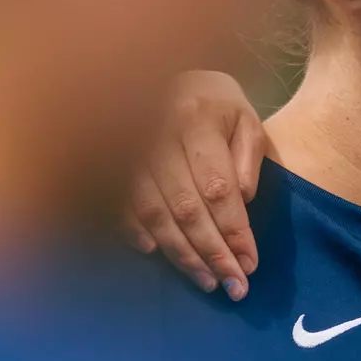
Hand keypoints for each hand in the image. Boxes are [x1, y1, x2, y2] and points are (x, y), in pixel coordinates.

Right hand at [123, 71, 265, 299]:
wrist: (166, 74)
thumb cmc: (215, 103)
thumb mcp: (245, 119)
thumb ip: (249, 157)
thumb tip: (243, 202)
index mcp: (196, 118)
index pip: (218, 187)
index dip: (234, 230)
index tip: (250, 263)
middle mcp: (157, 133)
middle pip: (186, 208)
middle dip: (212, 252)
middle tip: (233, 286)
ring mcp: (128, 149)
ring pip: (154, 214)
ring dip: (181, 253)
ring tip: (207, 281)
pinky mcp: (110, 161)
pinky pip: (121, 206)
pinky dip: (137, 233)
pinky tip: (157, 255)